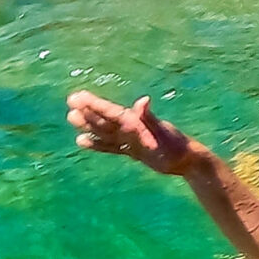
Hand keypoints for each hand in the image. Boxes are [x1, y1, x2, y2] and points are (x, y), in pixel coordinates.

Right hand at [66, 90, 195, 174]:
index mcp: (135, 121)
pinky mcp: (133, 150)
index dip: (93, 104)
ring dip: (89, 126)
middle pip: (104, 119)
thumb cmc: (177, 146)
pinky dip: (97, 144)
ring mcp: (131, 139)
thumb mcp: (163, 132)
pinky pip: (111, 146)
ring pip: (105, 131)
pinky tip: (83, 141)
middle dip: (87, 111)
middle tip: (70, 101)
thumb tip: (143, 100)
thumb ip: (150, 118)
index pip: (110, 111)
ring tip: (72, 118)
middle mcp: (131, 128)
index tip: (77, 96)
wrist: (187, 161)